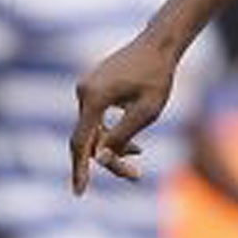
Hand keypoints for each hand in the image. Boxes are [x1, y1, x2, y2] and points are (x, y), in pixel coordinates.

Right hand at [70, 35, 179, 192]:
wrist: (158, 45)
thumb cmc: (158, 77)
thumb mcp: (147, 111)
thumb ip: (123, 135)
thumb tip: (100, 159)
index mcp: (93, 98)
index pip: (81, 142)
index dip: (80, 170)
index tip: (79, 192)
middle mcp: (83, 92)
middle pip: (88, 138)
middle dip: (109, 160)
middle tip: (136, 176)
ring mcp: (86, 89)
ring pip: (94, 130)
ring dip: (113, 146)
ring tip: (140, 155)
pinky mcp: (93, 88)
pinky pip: (97, 119)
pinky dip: (113, 133)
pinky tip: (135, 146)